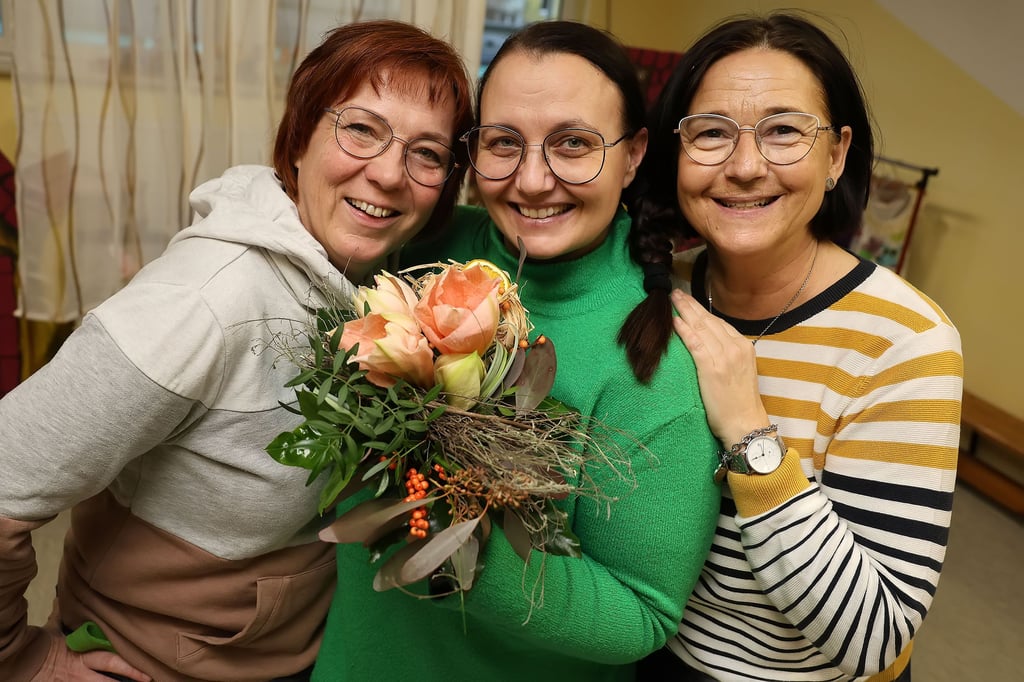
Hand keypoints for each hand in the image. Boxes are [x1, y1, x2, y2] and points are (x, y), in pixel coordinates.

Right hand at [31, 629, 150, 681]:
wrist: (20, 661)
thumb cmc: (38, 645)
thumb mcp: (53, 630)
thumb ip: (62, 618)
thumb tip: (61, 598)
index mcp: (83, 654)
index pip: (111, 658)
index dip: (128, 663)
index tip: (145, 666)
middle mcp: (82, 671)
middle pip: (111, 674)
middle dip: (131, 675)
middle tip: (149, 679)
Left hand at [670, 289, 770, 445]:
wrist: (745, 424)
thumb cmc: (739, 402)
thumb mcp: (739, 371)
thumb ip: (727, 354)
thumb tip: (708, 343)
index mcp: (743, 346)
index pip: (719, 322)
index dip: (701, 310)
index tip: (688, 300)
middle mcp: (735, 348)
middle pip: (709, 320)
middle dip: (690, 305)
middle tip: (675, 292)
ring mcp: (724, 358)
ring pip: (701, 328)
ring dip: (685, 311)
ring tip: (672, 300)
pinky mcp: (712, 369)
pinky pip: (695, 344)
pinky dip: (684, 331)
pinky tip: (674, 321)